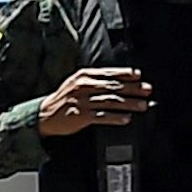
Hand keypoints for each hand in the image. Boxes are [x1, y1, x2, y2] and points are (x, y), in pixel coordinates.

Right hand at [37, 67, 151, 138]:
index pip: (109, 73)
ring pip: (111, 101)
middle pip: (113, 86)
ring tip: (142, 106)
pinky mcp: (81, 116)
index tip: (139, 76)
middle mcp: (84, 86)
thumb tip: (119, 81)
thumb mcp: (76, 83)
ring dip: (129, 104)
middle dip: (133, 88)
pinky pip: (102, 116)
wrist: (44, 115)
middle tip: (147, 90)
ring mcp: (82, 101)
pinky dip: (116, 117)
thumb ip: (95, 80)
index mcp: (84, 75)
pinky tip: (126, 119)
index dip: (126, 74)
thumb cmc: (64, 99)